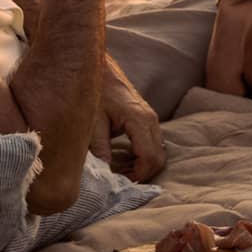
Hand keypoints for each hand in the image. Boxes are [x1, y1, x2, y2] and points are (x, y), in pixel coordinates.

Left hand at [95, 57, 164, 180]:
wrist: (99, 67)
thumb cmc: (95, 92)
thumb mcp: (93, 122)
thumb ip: (99, 149)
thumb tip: (104, 175)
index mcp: (139, 120)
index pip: (150, 157)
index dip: (138, 176)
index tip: (121, 184)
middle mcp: (150, 119)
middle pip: (159, 157)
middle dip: (143, 174)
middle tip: (121, 182)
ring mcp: (151, 118)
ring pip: (158, 151)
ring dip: (143, 166)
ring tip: (121, 173)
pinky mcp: (147, 118)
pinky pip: (153, 144)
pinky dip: (143, 157)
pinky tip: (123, 161)